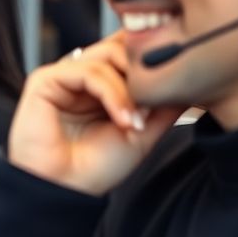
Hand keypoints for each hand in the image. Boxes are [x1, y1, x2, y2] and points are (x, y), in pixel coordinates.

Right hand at [7, 33, 184, 195]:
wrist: (64, 191)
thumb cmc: (95, 168)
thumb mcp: (143, 133)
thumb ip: (164, 106)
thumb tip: (193, 83)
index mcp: (98, 84)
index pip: (126, 52)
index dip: (149, 59)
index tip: (175, 82)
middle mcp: (79, 76)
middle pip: (119, 46)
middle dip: (143, 71)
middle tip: (156, 101)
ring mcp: (62, 76)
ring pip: (106, 57)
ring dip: (130, 89)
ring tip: (136, 121)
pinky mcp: (44, 80)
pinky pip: (87, 71)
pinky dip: (112, 93)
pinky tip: (122, 119)